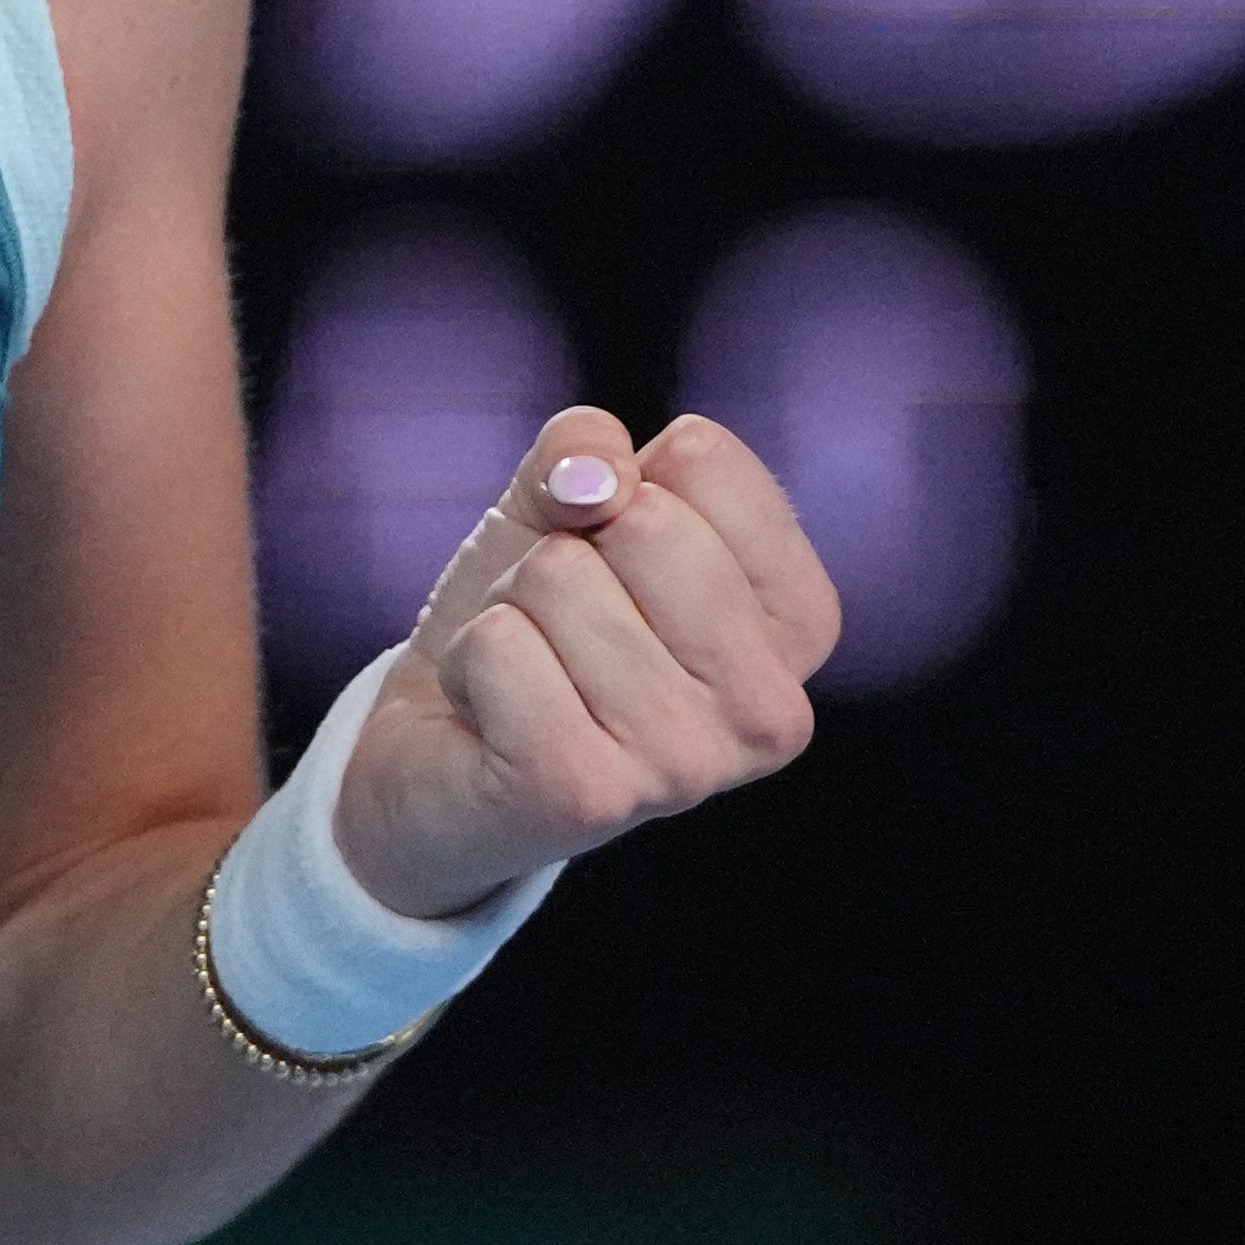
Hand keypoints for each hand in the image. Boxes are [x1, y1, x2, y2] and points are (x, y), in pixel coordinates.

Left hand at [327, 406, 841, 922]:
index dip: (623, 484)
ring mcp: (687, 765)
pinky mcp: (587, 798)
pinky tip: (493, 717)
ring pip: (561, 579)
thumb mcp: (567, 499)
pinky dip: (470, 660)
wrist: (442, 749)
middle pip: (643, 520)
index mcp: (802, 621)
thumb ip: (590, 446)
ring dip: (513, 610)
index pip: (705, 458)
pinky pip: (500, 645)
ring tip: (531, 673)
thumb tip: (594, 479)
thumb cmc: (537, 618)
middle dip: (565, 550)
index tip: (612, 560)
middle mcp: (771, 709)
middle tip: (561, 624)